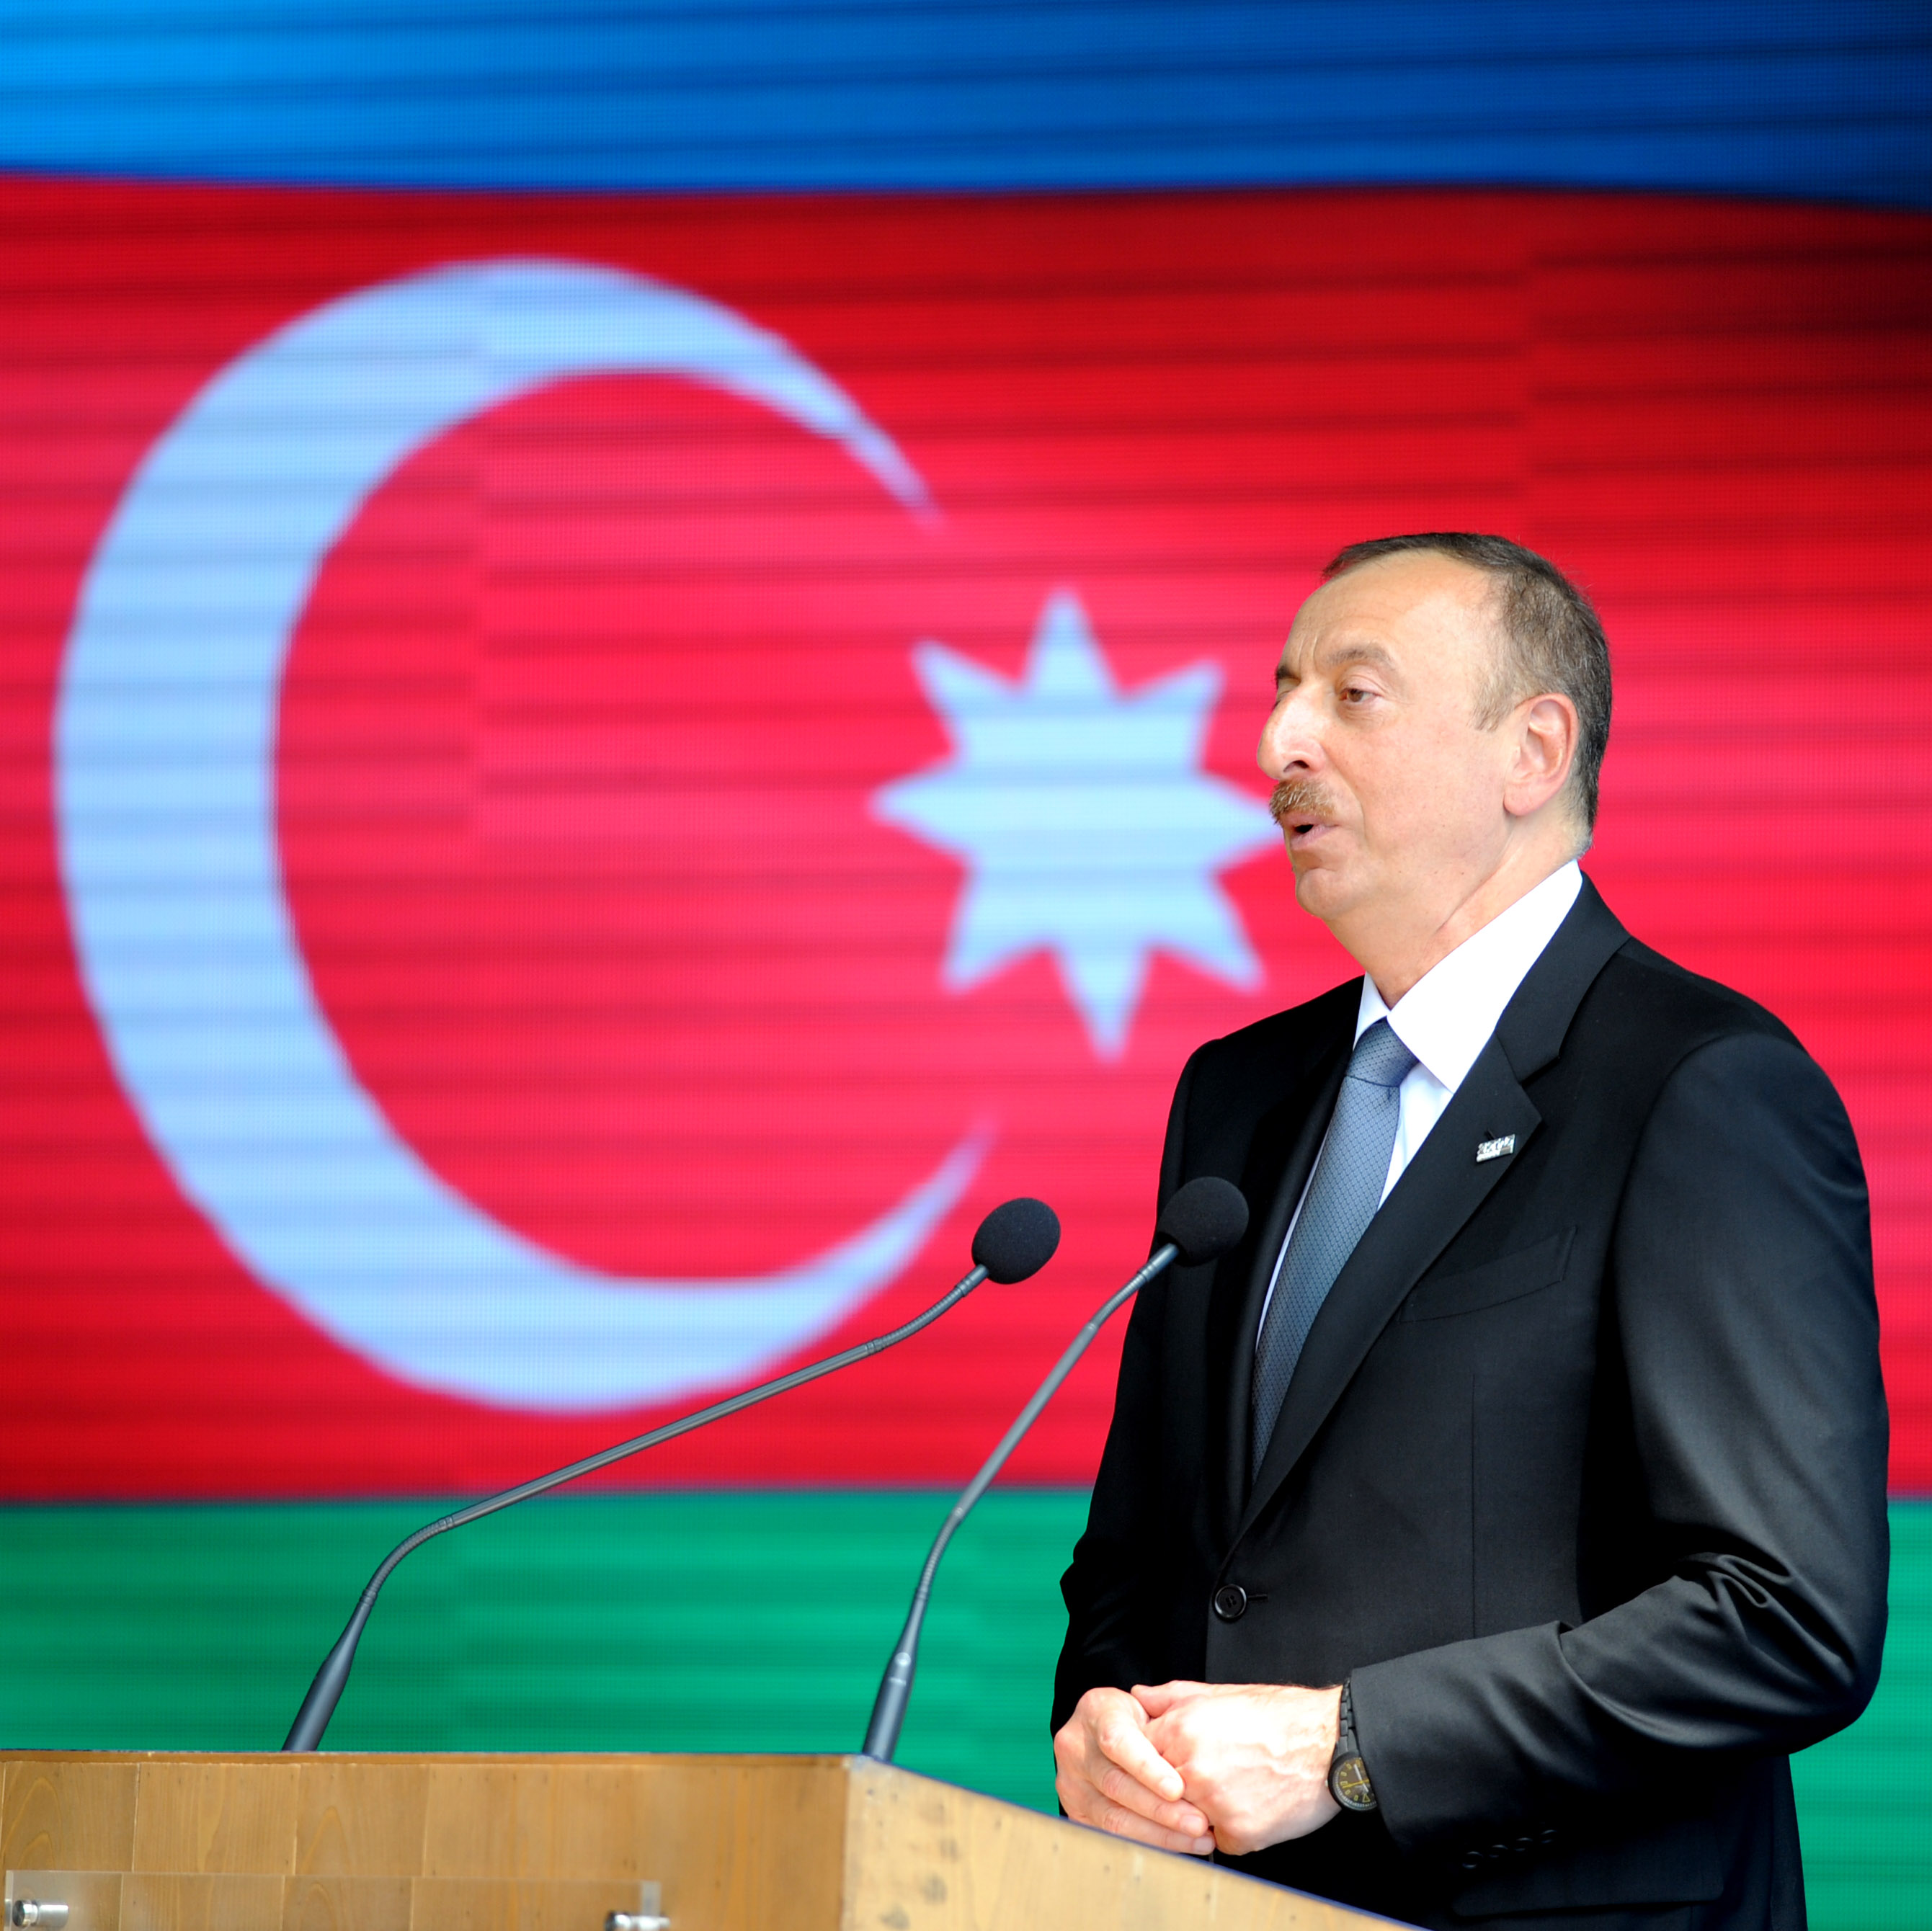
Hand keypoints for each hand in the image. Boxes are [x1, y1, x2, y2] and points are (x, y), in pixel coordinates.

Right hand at [1053, 1686, 1216, 1855]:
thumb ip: (1168, 1708)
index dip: (1146, 1767)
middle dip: (1161, 1809)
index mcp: (1094, 1711)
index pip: (1117, 1741)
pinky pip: (1113, 1835)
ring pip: (1114, 1817)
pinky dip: (1150, 1842)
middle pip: (1116, 1785)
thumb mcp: (1151, 1701)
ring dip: (1159, 1833)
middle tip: (1198, 1823)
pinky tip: (1179, 1844)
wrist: (1104, 1729)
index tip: (1177, 1788)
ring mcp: (1071, 1783)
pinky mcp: (1077, 1811)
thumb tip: (1190, 1726)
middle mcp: (1075, 1747)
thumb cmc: (1138, 1716)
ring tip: (1197, 1839)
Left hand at [1138, 1680, 1342, 1855]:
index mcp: (1180, 1731)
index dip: (1149, 1761)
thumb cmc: (1280, 1717)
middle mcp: (1191, 1769)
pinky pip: (1219, 1840)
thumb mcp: (1220, 1693)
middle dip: (1174, 1790)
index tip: (1164, 1763)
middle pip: (1158, 1794)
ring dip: (1201, 1811)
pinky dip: (1232, 1829)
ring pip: (1186, 1820)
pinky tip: (1253, 1805)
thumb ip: (1171, 1697)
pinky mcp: (1238, 1834)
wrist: (1329, 1743)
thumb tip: (1140, 1698)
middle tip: (1208, 1777)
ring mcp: (1213, 1805)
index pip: (1136, 1757)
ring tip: (1233, 1787)